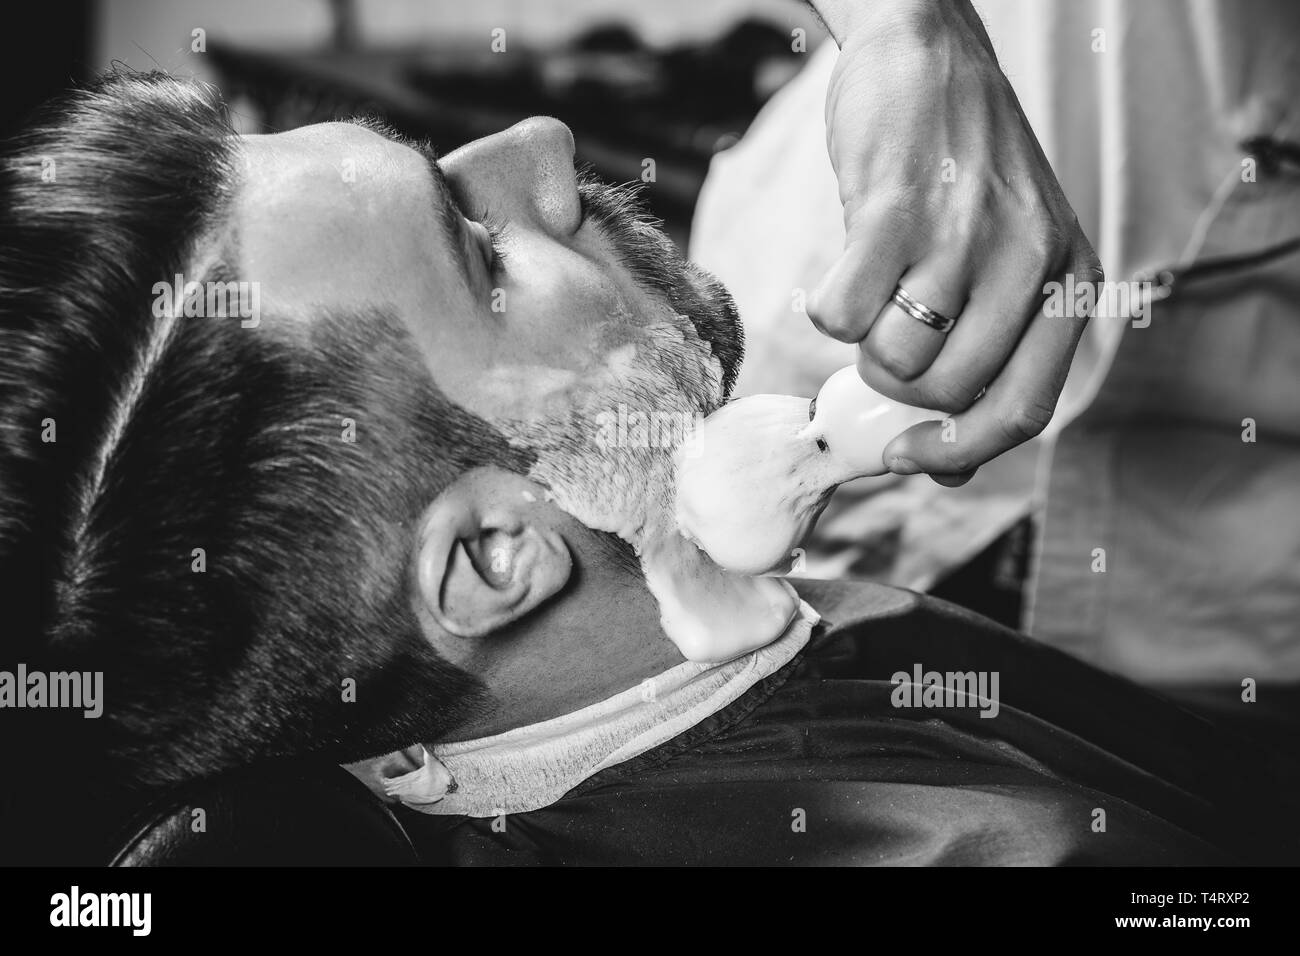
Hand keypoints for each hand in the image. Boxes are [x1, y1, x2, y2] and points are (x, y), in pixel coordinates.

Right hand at [807, 0, 1101, 482]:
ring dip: (860, 345)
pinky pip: (842, 315)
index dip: (957, 451)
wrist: (927, 52)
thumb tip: (944, 469)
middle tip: (880, 341)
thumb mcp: (1004, 259)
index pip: (1024, 410)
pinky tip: (841, 268)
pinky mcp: (896, 210)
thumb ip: (989, 355)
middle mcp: (1029, 260)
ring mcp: (964, 235)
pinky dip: (826, 307)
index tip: (903, 454)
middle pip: (945, 394)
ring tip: (868, 291)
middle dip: (894, 388)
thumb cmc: (960, 173)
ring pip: (893, 361)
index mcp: (1067, 280)